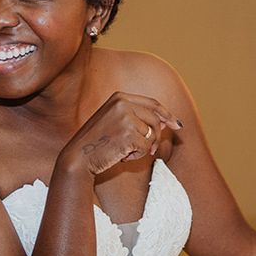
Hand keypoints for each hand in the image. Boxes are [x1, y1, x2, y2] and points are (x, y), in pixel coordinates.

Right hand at [62, 92, 180, 175]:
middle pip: (156, 120)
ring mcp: (125, 118)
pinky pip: (146, 147)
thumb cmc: (97, 143)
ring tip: (124, 151)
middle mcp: (123, 103)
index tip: (178, 125)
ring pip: (152, 135)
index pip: (152, 104)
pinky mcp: (128, 134)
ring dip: (143, 148)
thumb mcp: (116, 123)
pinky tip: (121, 156)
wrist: (78, 158)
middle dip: (157, 137)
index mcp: (119, 97)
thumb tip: (165, 122)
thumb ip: (138, 119)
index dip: (167, 115)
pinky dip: (137, 155)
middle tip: (151, 151)